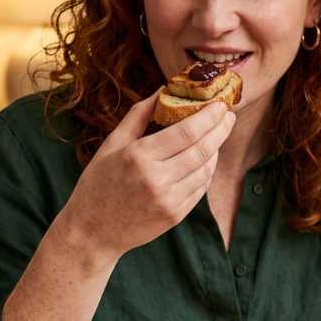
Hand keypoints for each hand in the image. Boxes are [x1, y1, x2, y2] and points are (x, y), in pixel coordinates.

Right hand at [55, 92, 235, 260]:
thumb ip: (138, 115)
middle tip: (228, 115)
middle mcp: (156, 179)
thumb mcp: (112, 144)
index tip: (220, 105)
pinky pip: (200, 188)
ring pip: (205, 169)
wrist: (92, 230)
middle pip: (202, 149)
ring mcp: (168, 200)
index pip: (185, 132)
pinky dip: (207, 171)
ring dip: (216, 149)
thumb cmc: (98, 183)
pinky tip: (206, 159)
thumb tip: (163, 89)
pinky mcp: (175, 216)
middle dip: (220, 129)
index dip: (208, 117)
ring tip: (217, 135)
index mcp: (138, 156)